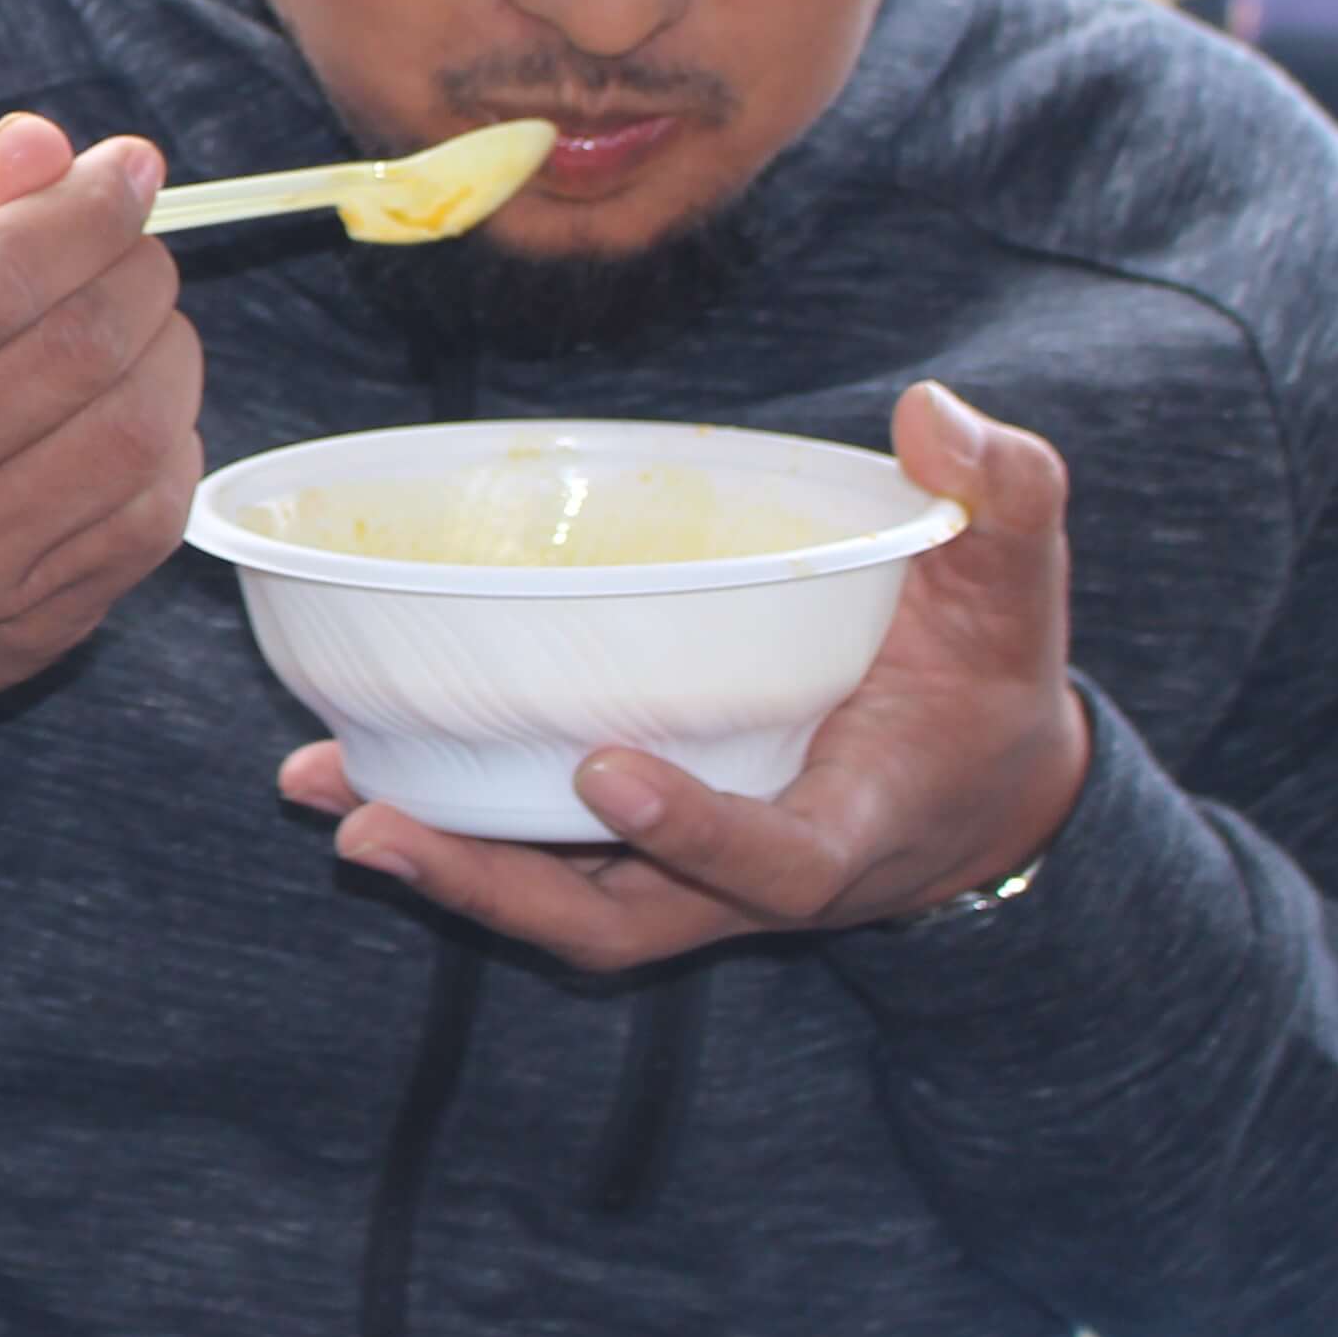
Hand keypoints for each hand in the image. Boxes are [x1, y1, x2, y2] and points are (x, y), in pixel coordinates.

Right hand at [0, 112, 199, 758]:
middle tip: (130, 251)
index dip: (84, 211)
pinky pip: (146, 524)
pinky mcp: (13, 630)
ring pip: (133, 437)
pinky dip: (168, 448)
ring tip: (139, 327)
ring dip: (168, 355)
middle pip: (76, 349)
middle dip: (137, 272)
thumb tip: (51, 149)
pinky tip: (133, 414)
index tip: (127, 171)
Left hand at [284, 383, 1090, 971]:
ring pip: (557, 901)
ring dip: (442, 860)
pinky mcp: (643, 857)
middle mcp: (755, 878)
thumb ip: (1000, 499)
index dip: (696, 834)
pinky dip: (446, 825)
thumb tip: (933, 416)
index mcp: (854, 827)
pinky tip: (339, 769)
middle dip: (499, 885)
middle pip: (618, 920)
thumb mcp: (1015, 584)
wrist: (985, 789)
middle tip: (380, 826)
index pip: (774, 861)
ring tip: (322, 789)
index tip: (606, 773)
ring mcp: (692, 881)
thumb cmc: (987, 675)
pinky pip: (537, 860)